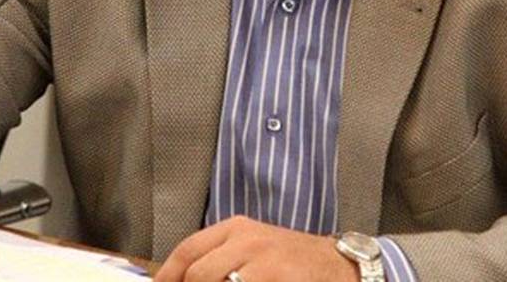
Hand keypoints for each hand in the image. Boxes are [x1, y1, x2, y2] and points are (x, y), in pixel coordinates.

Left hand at [154, 215, 357, 281]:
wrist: (339, 267)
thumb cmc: (292, 263)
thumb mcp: (254, 248)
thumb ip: (220, 258)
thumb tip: (184, 279)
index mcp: (236, 229)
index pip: (187, 250)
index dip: (167, 276)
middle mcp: (246, 240)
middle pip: (196, 274)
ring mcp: (262, 260)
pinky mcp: (275, 277)